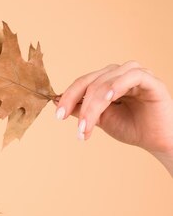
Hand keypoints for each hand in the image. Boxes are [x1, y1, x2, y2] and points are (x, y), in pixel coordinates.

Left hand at [54, 61, 172, 156]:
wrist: (158, 142)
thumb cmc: (132, 128)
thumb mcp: (100, 119)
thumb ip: (82, 109)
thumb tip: (57, 101)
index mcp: (108, 81)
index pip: (83, 83)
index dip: (68, 96)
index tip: (58, 115)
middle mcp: (120, 74)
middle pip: (91, 81)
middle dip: (77, 103)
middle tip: (73, 125)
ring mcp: (136, 75)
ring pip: (106, 81)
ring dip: (93, 104)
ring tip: (88, 125)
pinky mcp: (151, 81)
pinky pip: (132, 76)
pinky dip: (117, 86)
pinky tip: (108, 99)